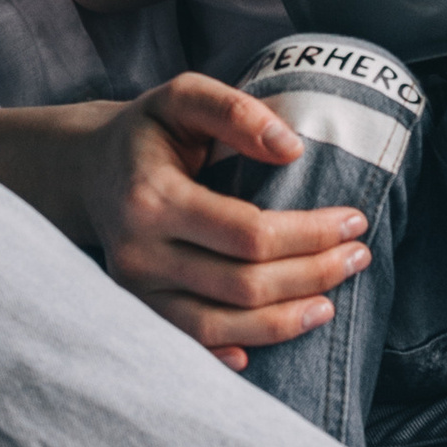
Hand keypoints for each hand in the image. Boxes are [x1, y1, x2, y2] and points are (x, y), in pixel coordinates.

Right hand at [75, 73, 373, 366]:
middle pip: (243, 284)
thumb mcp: (184, 96)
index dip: (309, 234)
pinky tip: (274, 339)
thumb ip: (235, 111)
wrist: (88, 170)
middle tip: (358, 256)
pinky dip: (235, 350)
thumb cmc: (149, 131)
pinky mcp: (139, 309)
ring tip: (332, 302)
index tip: (354, 220)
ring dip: (285, 321)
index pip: (249, 232)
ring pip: (221, 325)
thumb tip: (292, 150)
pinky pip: (192, 343)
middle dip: (312, 275)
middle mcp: (139, 251)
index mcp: (153, 197)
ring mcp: (136, 289)